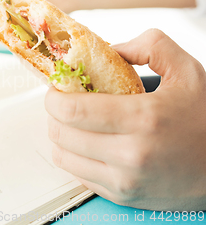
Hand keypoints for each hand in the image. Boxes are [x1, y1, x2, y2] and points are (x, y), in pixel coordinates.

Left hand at [45, 29, 205, 209]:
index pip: (73, 110)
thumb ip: (149, 46)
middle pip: (61, 132)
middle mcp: (131, 154)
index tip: (57, 88)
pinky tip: (89, 142)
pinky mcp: (122, 196)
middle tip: (66, 101)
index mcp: (143, 119)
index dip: (54, 96)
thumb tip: (109, 49)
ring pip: (63, 155)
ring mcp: (125, 180)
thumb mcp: (187, 71)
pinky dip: (75, 156)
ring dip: (61, 135)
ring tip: (76, 122)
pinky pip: (77, 174)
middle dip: (55, 113)